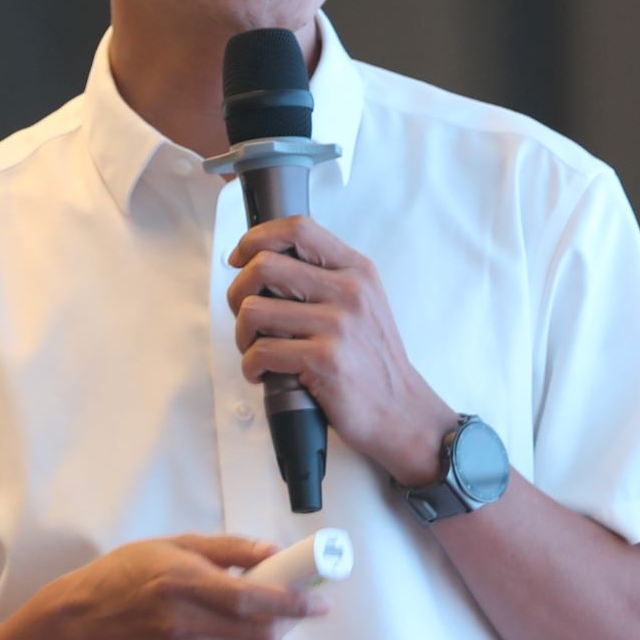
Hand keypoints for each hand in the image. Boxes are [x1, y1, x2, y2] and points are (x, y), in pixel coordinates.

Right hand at [50, 534, 322, 639]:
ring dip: (266, 626)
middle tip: (303, 599)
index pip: (251, 600)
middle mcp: (187, 624)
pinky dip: (239, 638)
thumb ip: (228, 549)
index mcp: (184, 583)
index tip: (321, 600)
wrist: (88, 624)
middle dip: (291, 617)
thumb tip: (274, 553)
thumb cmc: (130, 574)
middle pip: (261, 630)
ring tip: (246, 604)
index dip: (292, 602)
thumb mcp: (175, 544)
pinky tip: (215, 624)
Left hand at [227, 217, 457, 480]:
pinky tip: (264, 374)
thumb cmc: (374, 360)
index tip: (241, 257)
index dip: (257, 237)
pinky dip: (251, 367)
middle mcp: (349, 291)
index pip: (298, 229)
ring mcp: (337, 325)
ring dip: (242, 334)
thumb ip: (325, 279)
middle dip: (238, 292)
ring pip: (254, 310)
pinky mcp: (324, 359)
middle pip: (264, 265)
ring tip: (256, 349)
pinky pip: (261, 351)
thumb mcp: (363, 303)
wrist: (401, 410)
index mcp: (357, 271)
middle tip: (245, 315)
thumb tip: (265, 266)